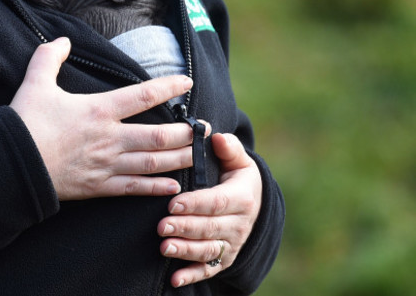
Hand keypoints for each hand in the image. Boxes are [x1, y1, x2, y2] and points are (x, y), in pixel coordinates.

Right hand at [10, 37, 194, 200]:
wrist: (10, 164)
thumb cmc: (24, 122)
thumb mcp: (35, 82)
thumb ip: (49, 57)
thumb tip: (61, 40)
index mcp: (98, 110)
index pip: (143, 95)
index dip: (169, 87)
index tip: (187, 83)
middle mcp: (109, 137)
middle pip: (158, 135)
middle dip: (186, 133)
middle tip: (204, 128)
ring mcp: (106, 164)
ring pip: (153, 163)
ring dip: (180, 159)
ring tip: (198, 154)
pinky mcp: (99, 187)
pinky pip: (134, 188)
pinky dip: (156, 188)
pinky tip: (173, 186)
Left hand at [157, 133, 262, 287]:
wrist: (255, 205)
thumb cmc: (237, 177)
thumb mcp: (239, 161)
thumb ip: (229, 149)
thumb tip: (218, 137)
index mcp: (242, 198)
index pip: (217, 202)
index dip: (195, 204)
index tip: (173, 203)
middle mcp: (239, 224)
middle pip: (209, 228)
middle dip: (185, 227)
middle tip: (161, 226)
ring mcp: (231, 244)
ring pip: (207, 250)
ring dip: (185, 251)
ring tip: (164, 248)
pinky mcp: (224, 259)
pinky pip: (208, 269)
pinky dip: (191, 275)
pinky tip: (174, 279)